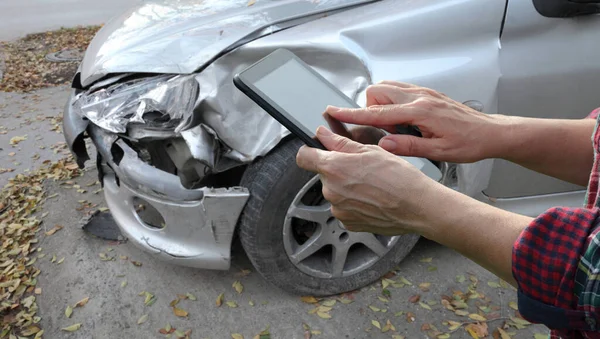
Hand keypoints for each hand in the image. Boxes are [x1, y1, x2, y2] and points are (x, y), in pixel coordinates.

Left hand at [296, 126, 444, 235]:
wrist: (416, 206)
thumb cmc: (398, 177)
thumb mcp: (370, 150)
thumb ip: (339, 142)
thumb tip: (322, 134)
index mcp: (333, 168)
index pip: (303, 157)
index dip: (310, 151)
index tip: (317, 150)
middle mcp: (331, 190)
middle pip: (324, 175)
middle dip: (337, 170)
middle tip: (361, 168)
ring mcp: (338, 209)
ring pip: (335, 192)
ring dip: (346, 188)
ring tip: (371, 185)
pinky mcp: (348, 222)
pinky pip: (344, 208)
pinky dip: (354, 203)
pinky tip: (372, 199)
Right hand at [325, 81, 505, 162]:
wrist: (490, 133)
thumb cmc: (468, 143)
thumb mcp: (437, 152)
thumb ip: (407, 146)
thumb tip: (383, 144)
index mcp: (420, 112)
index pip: (377, 112)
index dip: (352, 113)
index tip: (334, 112)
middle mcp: (420, 97)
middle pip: (378, 92)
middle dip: (371, 108)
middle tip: (386, 130)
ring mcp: (424, 92)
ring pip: (388, 88)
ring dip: (383, 105)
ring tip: (397, 127)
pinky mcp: (428, 93)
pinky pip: (400, 91)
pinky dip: (394, 104)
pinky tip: (407, 121)